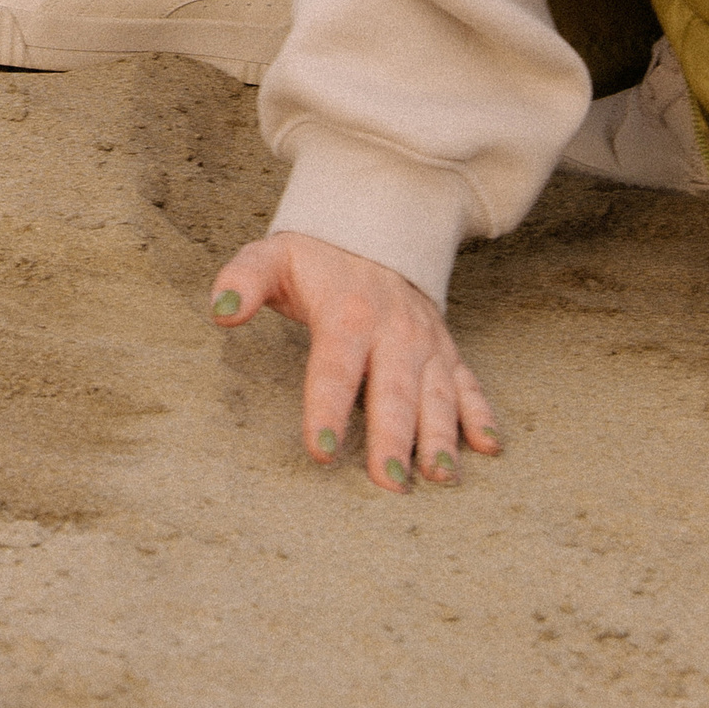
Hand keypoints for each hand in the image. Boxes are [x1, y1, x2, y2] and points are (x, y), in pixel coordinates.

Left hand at [209, 231, 501, 489]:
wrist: (374, 224)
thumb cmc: (315, 256)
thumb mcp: (272, 257)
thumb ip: (242, 280)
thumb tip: (219, 311)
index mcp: (347, 313)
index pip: (335, 368)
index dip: (326, 410)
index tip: (321, 451)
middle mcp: (393, 331)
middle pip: (393, 390)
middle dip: (393, 437)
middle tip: (389, 484)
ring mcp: (425, 342)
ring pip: (437, 394)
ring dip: (440, 436)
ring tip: (441, 478)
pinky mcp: (446, 350)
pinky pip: (468, 383)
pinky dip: (481, 414)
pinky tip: (489, 447)